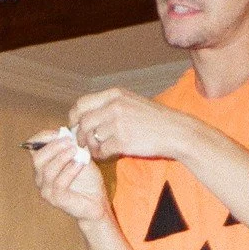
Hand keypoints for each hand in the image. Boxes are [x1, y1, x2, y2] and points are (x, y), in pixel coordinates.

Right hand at [29, 130, 108, 221]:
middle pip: (38, 158)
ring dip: (62, 157)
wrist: (97, 202)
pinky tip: (79, 164)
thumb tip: (68, 130)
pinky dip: (69, 171)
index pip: (33, 147)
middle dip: (53, 147)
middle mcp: (40, 179)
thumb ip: (72, 144)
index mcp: (43, 166)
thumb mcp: (80, 156)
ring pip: (48, 170)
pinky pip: (59, 183)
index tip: (60, 132)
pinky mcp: (56, 200)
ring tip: (76, 151)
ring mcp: (46, 191)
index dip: (44, 137)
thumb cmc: (87, 179)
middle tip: (70, 141)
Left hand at [69, 87, 200, 162]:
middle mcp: (114, 106)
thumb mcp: (130, 102)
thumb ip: (109, 106)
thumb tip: (86, 117)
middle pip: (83, 122)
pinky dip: (101, 155)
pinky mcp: (122, 141)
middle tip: (83, 143)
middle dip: (79, 135)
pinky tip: (108, 155)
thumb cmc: (152, 119)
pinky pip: (101, 151)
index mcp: (114, 94)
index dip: (74, 117)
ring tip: (99, 149)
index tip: (75, 126)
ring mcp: (118, 124)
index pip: (81, 104)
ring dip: (91, 147)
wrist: (174, 131)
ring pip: (90, 137)